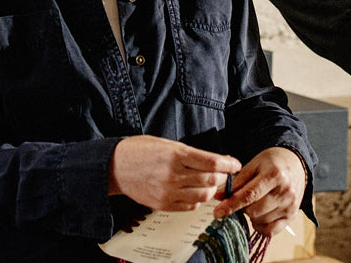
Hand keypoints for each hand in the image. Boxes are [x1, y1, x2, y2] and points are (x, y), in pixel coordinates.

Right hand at [108, 136, 240, 211]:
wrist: (115, 166)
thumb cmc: (141, 150)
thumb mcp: (167, 144)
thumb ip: (191, 154)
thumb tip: (216, 162)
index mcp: (176, 154)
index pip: (213, 162)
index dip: (229, 164)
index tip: (235, 164)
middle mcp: (174, 174)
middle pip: (211, 180)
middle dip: (221, 177)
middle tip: (221, 173)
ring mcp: (168, 192)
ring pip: (203, 196)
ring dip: (210, 190)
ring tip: (207, 183)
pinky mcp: (163, 204)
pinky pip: (190, 206)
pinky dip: (197, 200)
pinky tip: (193, 192)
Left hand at [214, 147, 305, 232]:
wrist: (296, 163)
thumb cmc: (273, 162)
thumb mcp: (254, 164)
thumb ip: (237, 181)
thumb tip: (218, 197)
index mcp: (274, 174)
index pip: (249, 195)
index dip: (231, 204)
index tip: (217, 212)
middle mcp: (285, 191)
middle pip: (254, 210)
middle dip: (242, 207)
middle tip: (243, 199)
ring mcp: (290, 205)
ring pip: (260, 220)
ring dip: (251, 215)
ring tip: (254, 203)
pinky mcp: (292, 215)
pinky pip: (271, 231)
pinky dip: (260, 226)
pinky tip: (259, 216)